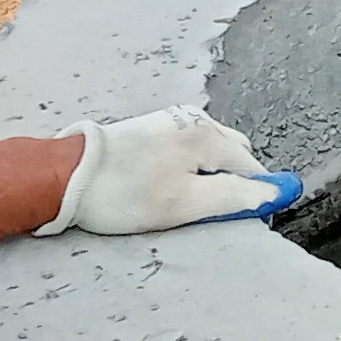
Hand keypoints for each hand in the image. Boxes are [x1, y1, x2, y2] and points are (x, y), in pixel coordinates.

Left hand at [40, 106, 302, 236]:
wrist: (66, 175)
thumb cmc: (122, 192)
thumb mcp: (185, 203)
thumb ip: (234, 197)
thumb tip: (273, 193)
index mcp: (207, 135)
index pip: (252, 169)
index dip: (255, 197)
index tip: (243, 220)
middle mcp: (193, 120)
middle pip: (235, 156)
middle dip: (234, 182)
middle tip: (211, 213)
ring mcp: (171, 121)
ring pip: (211, 151)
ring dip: (211, 174)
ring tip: (187, 200)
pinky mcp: (152, 129)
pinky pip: (188, 148)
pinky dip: (190, 167)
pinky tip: (169, 184)